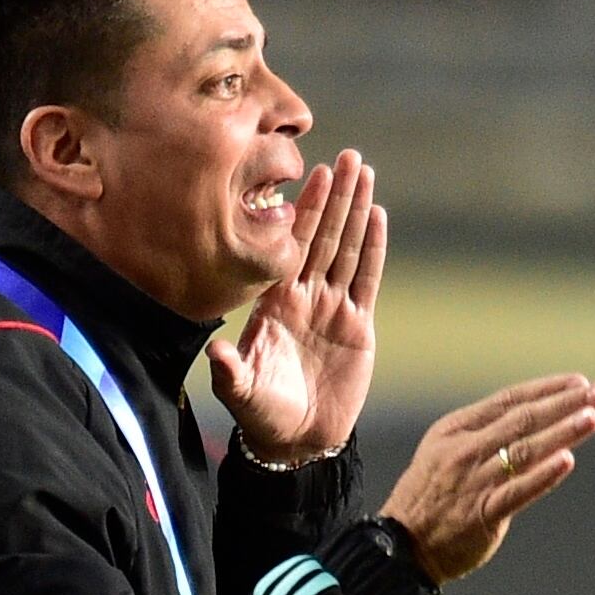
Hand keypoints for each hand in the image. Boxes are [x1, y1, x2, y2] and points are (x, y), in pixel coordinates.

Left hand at [208, 149, 385, 461]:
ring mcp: (333, 308)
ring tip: (366, 173)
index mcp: (276, 302)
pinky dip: (374, 248)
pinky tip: (379, 217)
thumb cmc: (262, 413)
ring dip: (358, 211)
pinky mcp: (358, 326)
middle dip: (336, 195)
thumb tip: (215, 352)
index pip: (292, 244)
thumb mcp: (241, 392)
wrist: (296, 439)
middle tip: (347, 155)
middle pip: (325, 235)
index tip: (312, 173)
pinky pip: (367, 279)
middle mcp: (305, 296)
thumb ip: (231, 371)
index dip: (305, 209)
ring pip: (349, 248)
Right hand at [380, 374, 594, 582]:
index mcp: (456, 429)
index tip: (580, 382)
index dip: (547, 389)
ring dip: (562, 432)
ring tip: (592, 418)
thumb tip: (532, 418)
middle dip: (566, 404)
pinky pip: (517, 491)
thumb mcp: (444, 450)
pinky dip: (543, 475)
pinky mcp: (481, 513)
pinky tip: (567, 460)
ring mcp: (473, 481)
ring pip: (525, 451)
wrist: (400, 546)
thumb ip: (483, 434)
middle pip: (523, 420)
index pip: (510, 400)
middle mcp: (465, 450)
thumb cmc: (428, 497)